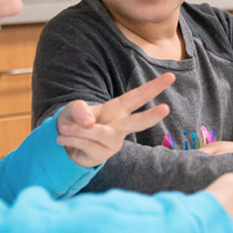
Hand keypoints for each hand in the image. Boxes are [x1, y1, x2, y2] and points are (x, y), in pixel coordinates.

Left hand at [56, 73, 175, 167]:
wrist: (65, 142)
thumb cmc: (76, 120)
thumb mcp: (74, 108)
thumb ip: (80, 110)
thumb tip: (90, 123)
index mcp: (118, 108)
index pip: (138, 96)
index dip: (154, 86)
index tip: (171, 77)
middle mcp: (120, 125)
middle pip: (138, 121)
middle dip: (152, 115)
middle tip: (166, 109)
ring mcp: (114, 142)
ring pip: (98, 132)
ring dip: (78, 130)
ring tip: (63, 128)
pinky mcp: (103, 155)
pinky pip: (86, 144)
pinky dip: (71, 139)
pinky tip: (61, 138)